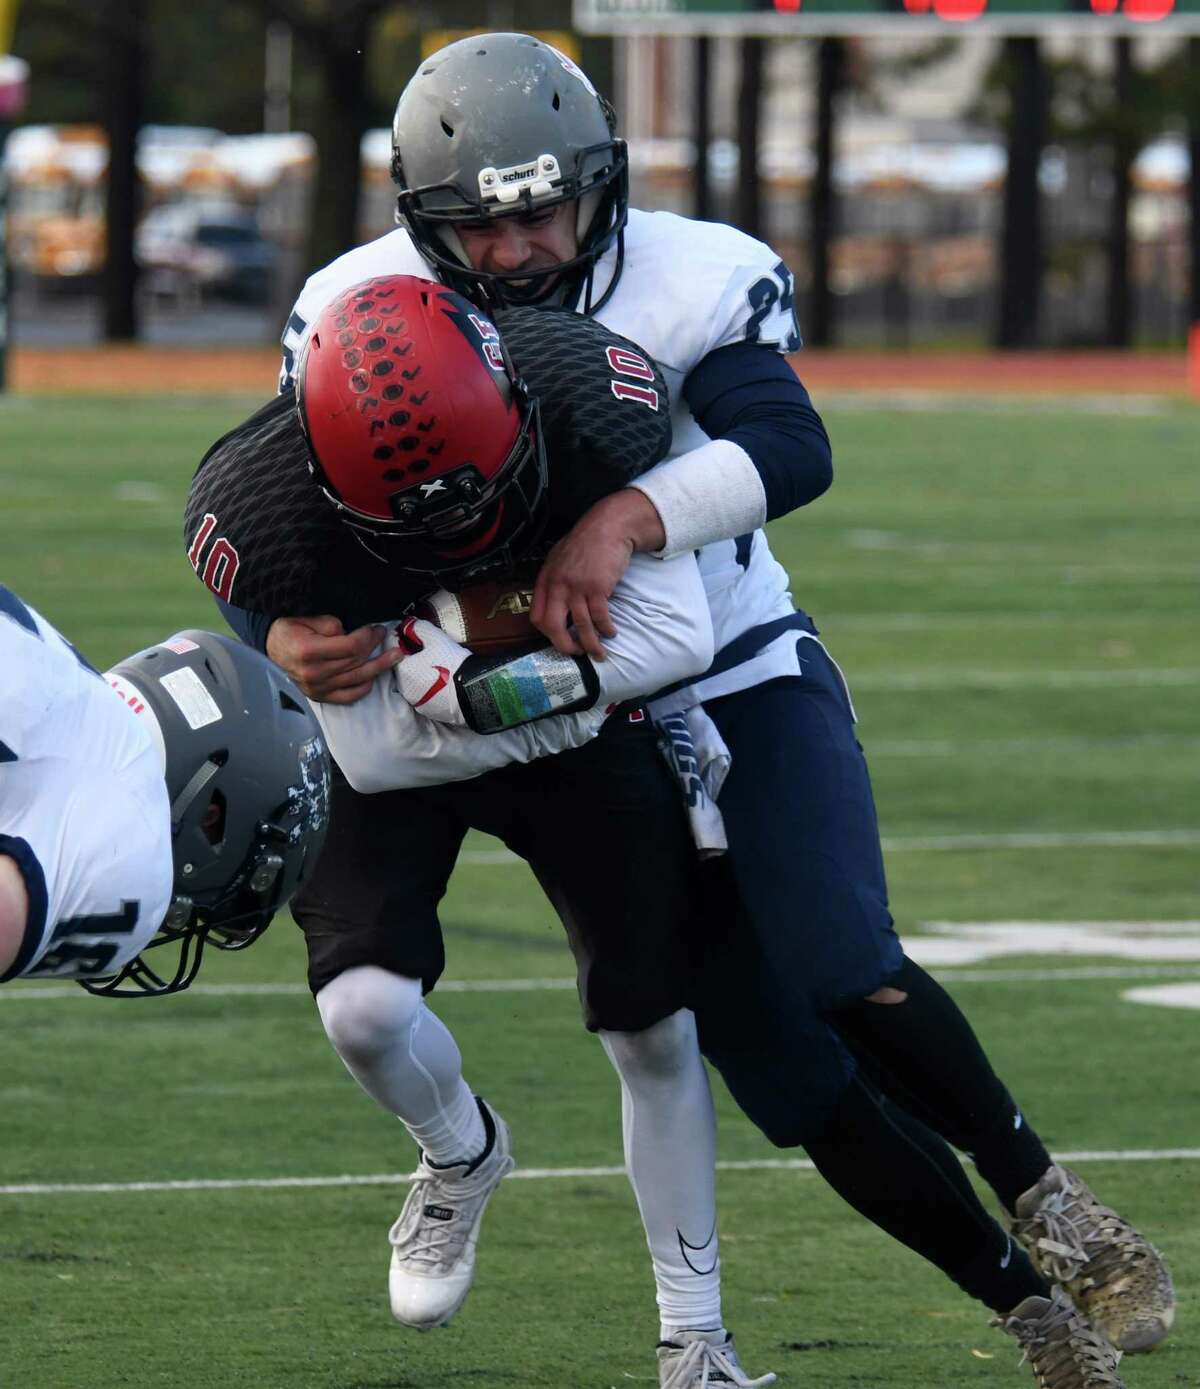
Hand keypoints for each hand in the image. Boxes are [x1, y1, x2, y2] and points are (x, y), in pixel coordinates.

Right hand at [266, 614, 402, 703]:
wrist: (271, 651)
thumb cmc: (289, 632)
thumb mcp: (306, 619)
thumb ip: (330, 625)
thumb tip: (351, 633)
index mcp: (308, 650)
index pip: (351, 647)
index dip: (368, 637)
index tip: (377, 628)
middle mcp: (314, 672)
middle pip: (357, 662)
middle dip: (376, 648)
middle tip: (388, 638)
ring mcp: (318, 688)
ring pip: (358, 679)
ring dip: (379, 667)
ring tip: (395, 657)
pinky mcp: (321, 697)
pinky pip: (350, 696)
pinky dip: (365, 687)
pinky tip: (374, 676)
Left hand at [391, 618, 470, 725]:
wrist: (472, 690)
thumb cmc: (452, 663)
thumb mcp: (436, 638)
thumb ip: (418, 628)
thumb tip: (408, 624)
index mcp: (402, 669)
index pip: (394, 650)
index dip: (405, 640)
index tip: (414, 637)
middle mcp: (404, 688)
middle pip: (404, 668)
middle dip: (413, 659)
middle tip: (431, 653)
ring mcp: (416, 701)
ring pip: (414, 683)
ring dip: (421, 675)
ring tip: (439, 668)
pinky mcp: (428, 710)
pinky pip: (424, 695)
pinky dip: (430, 688)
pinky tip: (443, 683)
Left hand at [531, 490, 665, 660]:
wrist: (609, 526)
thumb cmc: (586, 542)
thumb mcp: (560, 558)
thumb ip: (555, 580)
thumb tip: (556, 603)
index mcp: (546, 580)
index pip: (536, 616)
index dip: (546, 634)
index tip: (559, 639)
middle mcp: (558, 586)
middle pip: (553, 627)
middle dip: (565, 646)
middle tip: (576, 653)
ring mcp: (577, 587)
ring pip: (580, 627)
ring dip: (591, 644)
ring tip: (599, 653)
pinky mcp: (597, 588)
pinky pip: (600, 617)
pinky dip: (606, 629)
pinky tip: (610, 632)